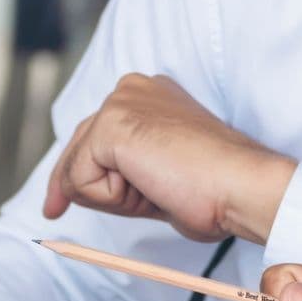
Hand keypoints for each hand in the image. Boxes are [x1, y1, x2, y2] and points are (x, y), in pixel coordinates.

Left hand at [43, 73, 295, 244]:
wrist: (242, 187)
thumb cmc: (217, 190)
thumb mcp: (161, 174)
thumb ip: (126, 170)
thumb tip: (76, 189)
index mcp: (149, 95)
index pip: (95, 136)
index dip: (79, 173)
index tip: (59, 202)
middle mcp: (132, 89)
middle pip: (78, 148)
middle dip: (76, 186)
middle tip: (69, 211)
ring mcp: (120, 104)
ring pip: (79, 168)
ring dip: (112, 197)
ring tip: (160, 191)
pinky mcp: (111, 125)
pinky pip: (82, 181)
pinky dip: (111, 200)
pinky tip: (152, 188)